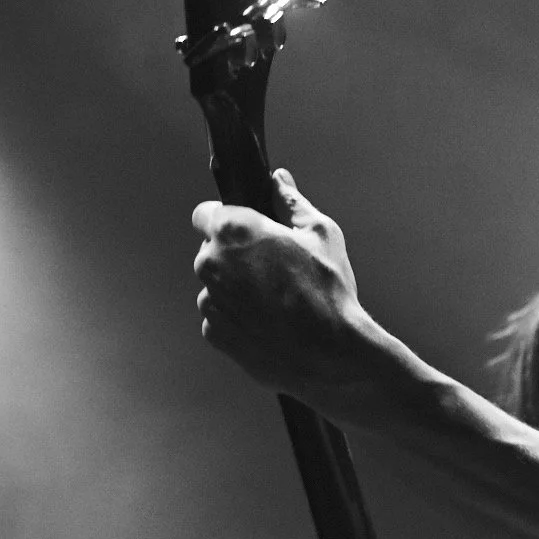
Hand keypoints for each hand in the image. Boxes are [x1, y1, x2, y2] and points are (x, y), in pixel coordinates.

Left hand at [191, 169, 363, 396]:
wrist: (333, 358)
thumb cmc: (330, 293)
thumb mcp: (321, 234)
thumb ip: (291, 202)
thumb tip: (278, 181)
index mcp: (232, 229)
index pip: (204, 214)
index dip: (226, 221)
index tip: (247, 235)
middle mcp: (212, 263)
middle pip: (210, 252)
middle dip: (233, 258)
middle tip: (271, 273)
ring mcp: (211, 302)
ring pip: (214, 288)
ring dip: (234, 292)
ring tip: (273, 305)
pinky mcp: (217, 336)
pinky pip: (220, 321)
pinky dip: (237, 322)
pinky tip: (268, 327)